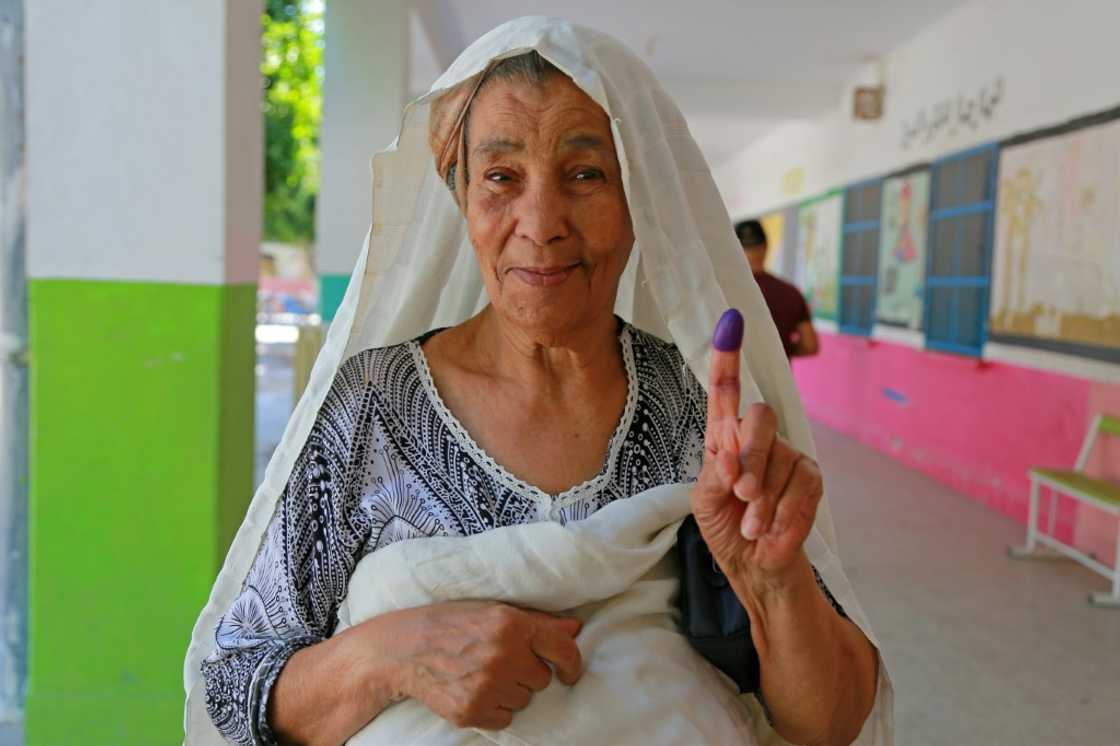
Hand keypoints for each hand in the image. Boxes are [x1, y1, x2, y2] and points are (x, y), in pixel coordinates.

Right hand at [397, 601, 582, 729]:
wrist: (404, 650)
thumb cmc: (451, 624)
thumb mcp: (493, 610)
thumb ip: (537, 621)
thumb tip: (574, 629)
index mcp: (511, 625)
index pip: (562, 649)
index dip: (571, 663)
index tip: (568, 671)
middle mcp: (502, 655)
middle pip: (541, 679)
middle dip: (526, 672)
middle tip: (500, 661)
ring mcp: (487, 687)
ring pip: (524, 700)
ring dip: (510, 691)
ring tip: (483, 673)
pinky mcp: (472, 712)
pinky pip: (504, 719)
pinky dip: (494, 709)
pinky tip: (475, 689)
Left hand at [691, 309, 823, 585]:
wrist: (757, 571)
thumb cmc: (726, 531)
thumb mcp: (705, 501)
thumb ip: (715, 471)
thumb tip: (732, 451)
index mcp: (724, 440)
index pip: (725, 394)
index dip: (728, 357)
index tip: (731, 320)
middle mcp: (759, 440)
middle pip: (759, 418)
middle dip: (750, 458)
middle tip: (741, 495)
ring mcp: (788, 457)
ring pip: (780, 458)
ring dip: (763, 502)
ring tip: (752, 528)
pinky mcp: (811, 480)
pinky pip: (802, 485)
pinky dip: (784, 514)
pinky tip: (771, 533)